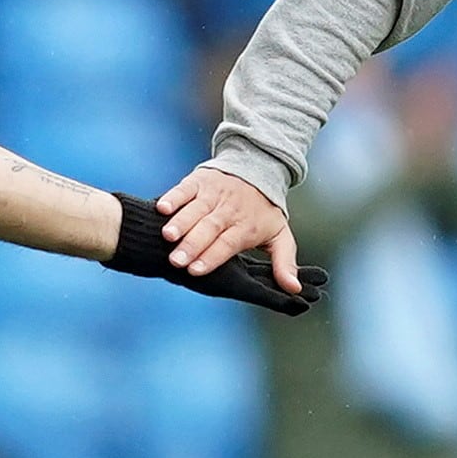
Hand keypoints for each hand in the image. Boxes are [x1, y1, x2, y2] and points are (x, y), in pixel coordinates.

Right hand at [157, 166, 301, 290]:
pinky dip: (174, 196)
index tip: (195, 270)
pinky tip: (162, 207)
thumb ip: (285, 263)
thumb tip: (294, 290)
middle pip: (209, 229)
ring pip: (196, 209)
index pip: (228, 244)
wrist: (257, 168)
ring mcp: (214, 193)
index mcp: (246, 226)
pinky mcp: (200, 180)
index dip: (211, 257)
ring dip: (181, 222)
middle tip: (176, 261)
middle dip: (192, 245)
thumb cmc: (263, 211)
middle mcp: (229, 210)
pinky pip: (186, 188)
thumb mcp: (279, 236)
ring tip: (167, 236)